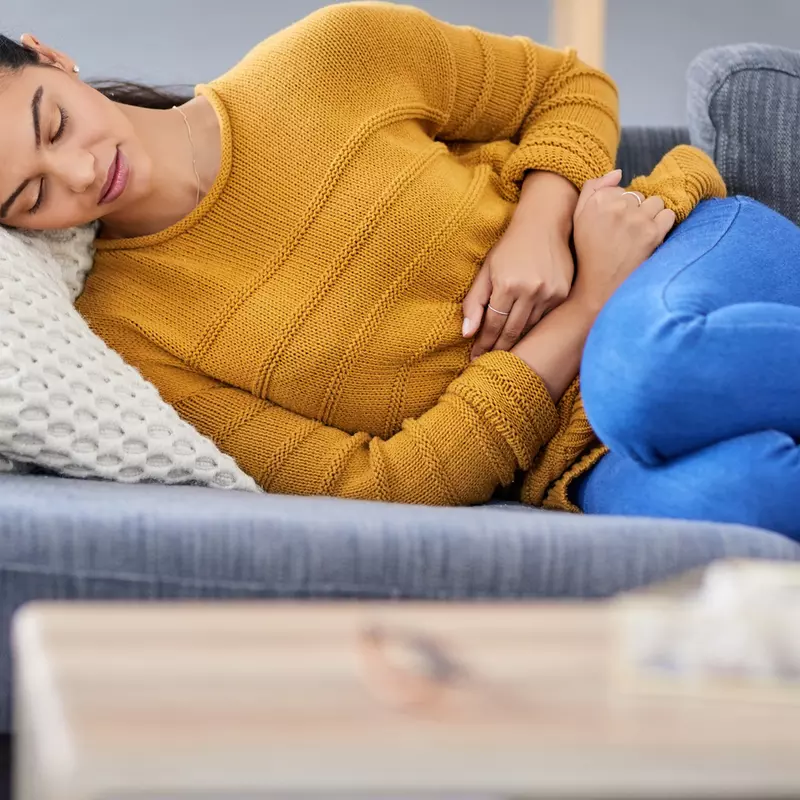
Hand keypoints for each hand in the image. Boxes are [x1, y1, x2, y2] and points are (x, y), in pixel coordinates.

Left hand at [462, 221, 573, 359]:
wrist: (545, 222)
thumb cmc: (510, 247)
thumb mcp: (487, 270)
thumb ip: (475, 301)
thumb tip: (466, 333)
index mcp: (506, 284)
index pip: (492, 323)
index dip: (483, 343)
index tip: (475, 357)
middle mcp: (530, 290)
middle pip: (511, 330)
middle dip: (497, 348)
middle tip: (488, 362)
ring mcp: (549, 293)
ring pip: (529, 328)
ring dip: (515, 342)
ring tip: (503, 354)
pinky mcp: (562, 294)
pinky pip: (544, 319)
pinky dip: (533, 328)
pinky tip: (524, 337)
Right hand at [571, 170, 676, 311]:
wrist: (598, 288)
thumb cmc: (588, 254)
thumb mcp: (579, 219)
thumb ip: (592, 189)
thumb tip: (618, 172)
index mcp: (596, 201)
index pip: (618, 189)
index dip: (618, 206)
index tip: (613, 224)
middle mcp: (616, 206)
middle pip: (637, 195)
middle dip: (634, 210)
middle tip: (626, 233)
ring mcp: (636, 218)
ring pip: (655, 202)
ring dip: (651, 215)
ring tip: (640, 234)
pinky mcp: (652, 232)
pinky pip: (668, 214)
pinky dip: (663, 224)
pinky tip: (652, 237)